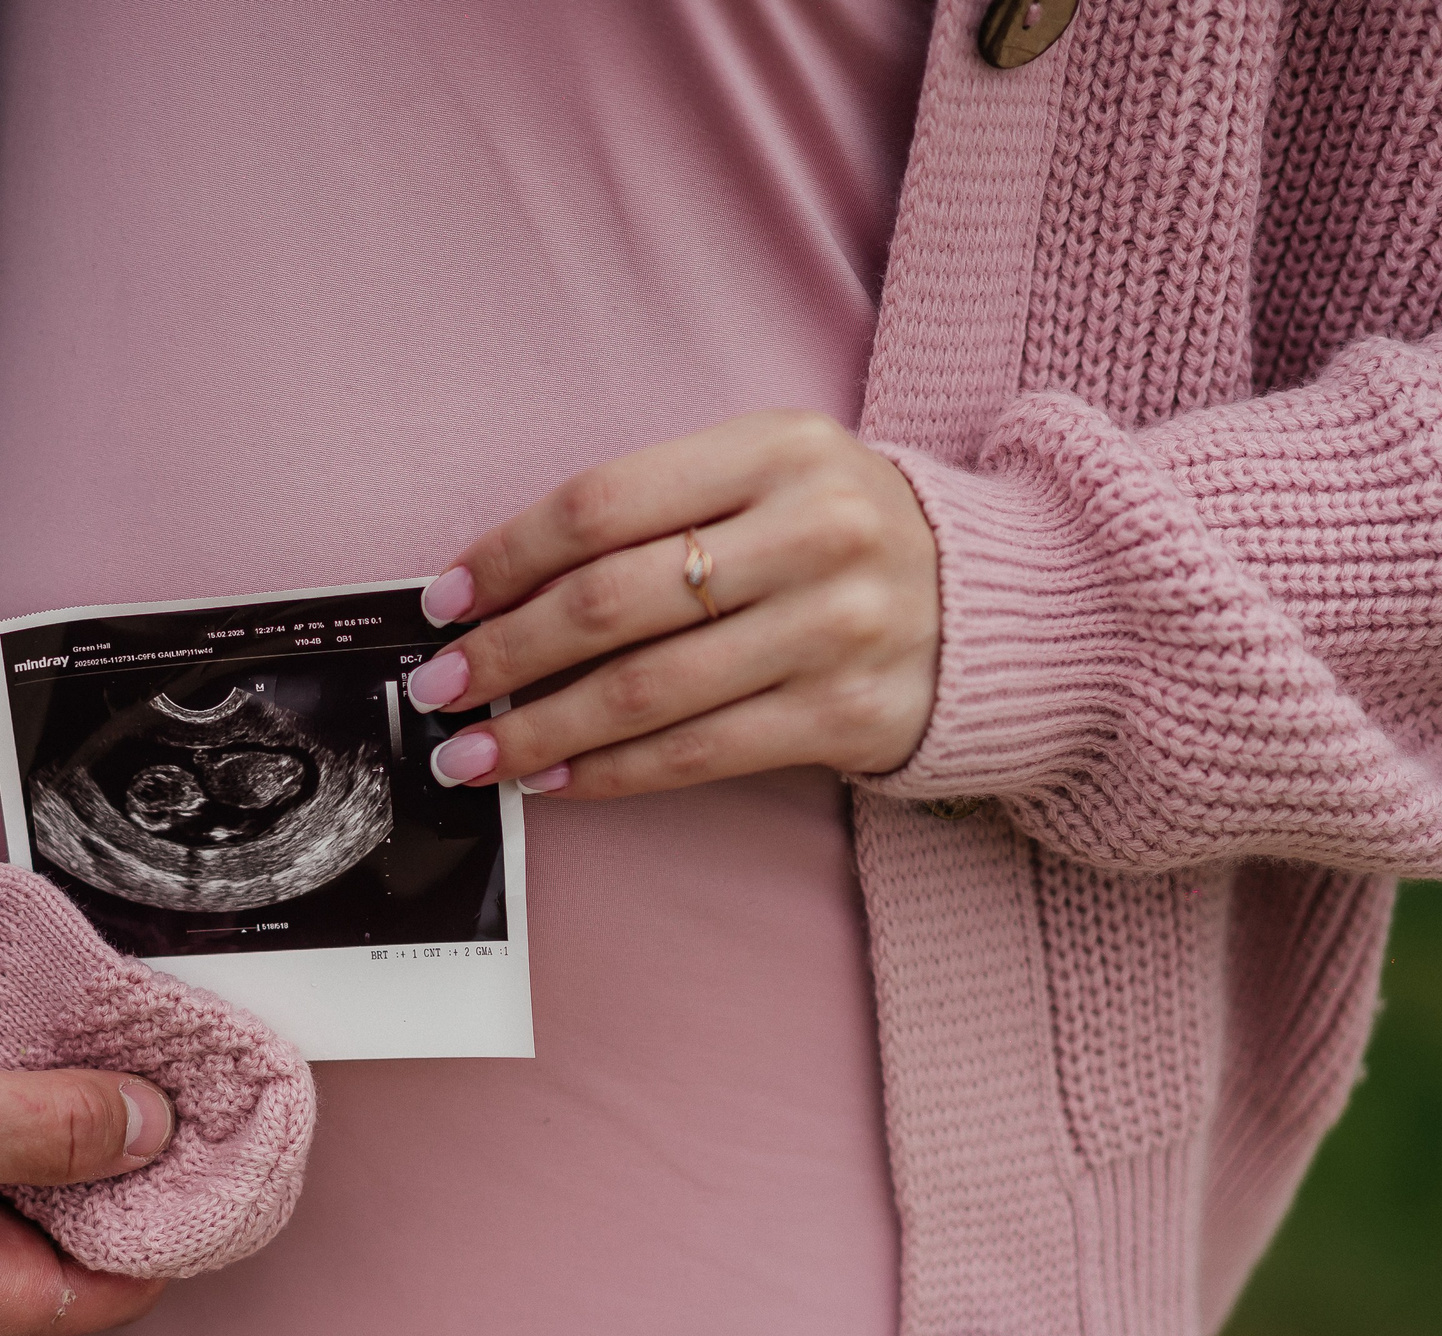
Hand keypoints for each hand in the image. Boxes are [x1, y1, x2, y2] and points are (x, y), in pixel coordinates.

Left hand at [404, 410, 939, 797]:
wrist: (1000, 605)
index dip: (507, 556)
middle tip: (441, 688)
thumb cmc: (844, 538)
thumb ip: (657, 516)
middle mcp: (812, 532)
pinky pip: (696, 753)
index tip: (445, 601)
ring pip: (645, 690)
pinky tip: (556, 779)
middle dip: (505, 653)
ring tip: (471, 754)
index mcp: (777, 450)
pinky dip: (610, 771)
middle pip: (612, 601)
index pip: (604, 503)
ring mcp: (836, 627)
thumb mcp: (770, 480)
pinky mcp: (847, 714)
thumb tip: (503, 592)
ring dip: (539, 730)